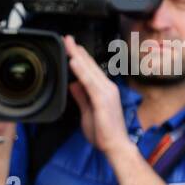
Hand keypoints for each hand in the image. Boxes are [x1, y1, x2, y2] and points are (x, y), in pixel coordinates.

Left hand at [65, 35, 129, 155]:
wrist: (116, 146)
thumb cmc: (104, 132)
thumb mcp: (88, 111)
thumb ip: (81, 97)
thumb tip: (73, 84)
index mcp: (103, 90)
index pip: (90, 70)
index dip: (79, 57)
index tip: (70, 46)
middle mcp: (107, 88)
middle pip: (90, 66)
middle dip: (77, 51)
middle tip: (67, 38)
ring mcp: (106, 93)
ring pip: (90, 71)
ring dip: (79, 57)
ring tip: (69, 45)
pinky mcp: (103, 100)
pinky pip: (90, 83)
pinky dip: (82, 71)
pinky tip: (74, 63)